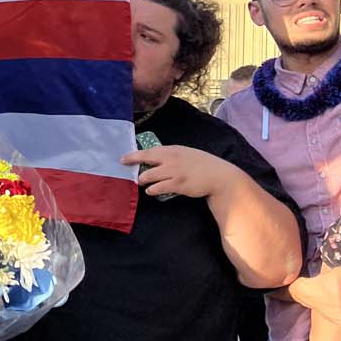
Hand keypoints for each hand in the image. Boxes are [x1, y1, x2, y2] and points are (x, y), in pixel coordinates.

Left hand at [119, 143, 233, 198]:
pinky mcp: (177, 184)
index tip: (122, 159)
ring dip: (143, 180)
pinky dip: (152, 190)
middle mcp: (171, 158)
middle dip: (134, 168)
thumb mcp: (186, 154)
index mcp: (173, 149)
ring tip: (142, 183)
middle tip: (130, 174)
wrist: (218, 176)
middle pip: (145, 160)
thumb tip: (155, 159)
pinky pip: (158, 188)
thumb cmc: (202, 164)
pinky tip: (151, 191)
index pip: (149, 150)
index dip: (134, 155)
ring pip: (148, 176)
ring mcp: (174, 171)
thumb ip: (171, 155)